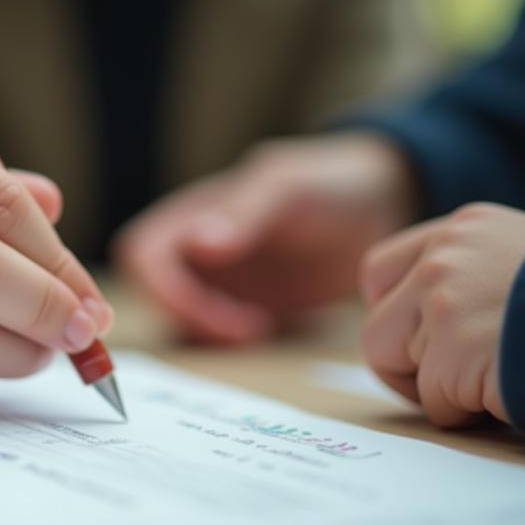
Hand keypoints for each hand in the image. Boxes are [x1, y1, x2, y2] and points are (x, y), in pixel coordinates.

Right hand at [114, 133, 415, 343]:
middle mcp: (196, 249)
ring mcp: (218, 280)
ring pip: (180, 317)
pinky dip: (228, 343)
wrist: (383, 204)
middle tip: (243, 328)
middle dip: (189, 318)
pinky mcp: (241, 305)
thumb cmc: (332, 182)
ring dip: (208, 333)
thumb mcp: (288, 186)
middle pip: (154, 293)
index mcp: (193, 212)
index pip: (142, 254)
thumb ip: (243, 212)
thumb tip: (198, 247)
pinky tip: (266, 332)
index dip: (161, 288)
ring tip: (258, 330)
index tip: (207, 309)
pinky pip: (214, 332)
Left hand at [359, 203, 524, 426]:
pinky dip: (468, 413)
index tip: (420, 342)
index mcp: (462, 229)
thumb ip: (470, 274)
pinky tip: (510, 389)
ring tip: (497, 376)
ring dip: (441, 389)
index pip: (379, 272)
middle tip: (457, 378)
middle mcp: (444, 256)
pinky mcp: (454, 347)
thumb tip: (417, 321)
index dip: (393, 316)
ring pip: (397, 367)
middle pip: (377, 330)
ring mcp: (444, 300)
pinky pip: (434, 403)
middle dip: (408, 366)